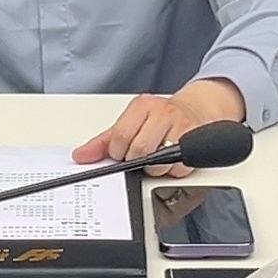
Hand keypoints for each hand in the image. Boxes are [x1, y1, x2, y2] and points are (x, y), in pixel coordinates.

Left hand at [71, 79, 244, 177]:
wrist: (195, 110)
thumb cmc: (158, 118)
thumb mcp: (130, 123)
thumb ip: (104, 141)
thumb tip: (81, 155)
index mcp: (142, 106)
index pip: (120, 136)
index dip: (118, 152)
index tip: (120, 155)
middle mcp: (162, 112)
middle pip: (139, 150)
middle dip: (136, 161)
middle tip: (139, 159)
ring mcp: (181, 125)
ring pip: (159, 162)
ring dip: (155, 169)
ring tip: (156, 159)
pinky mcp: (196, 140)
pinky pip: (179, 167)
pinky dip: (173, 171)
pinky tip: (171, 162)